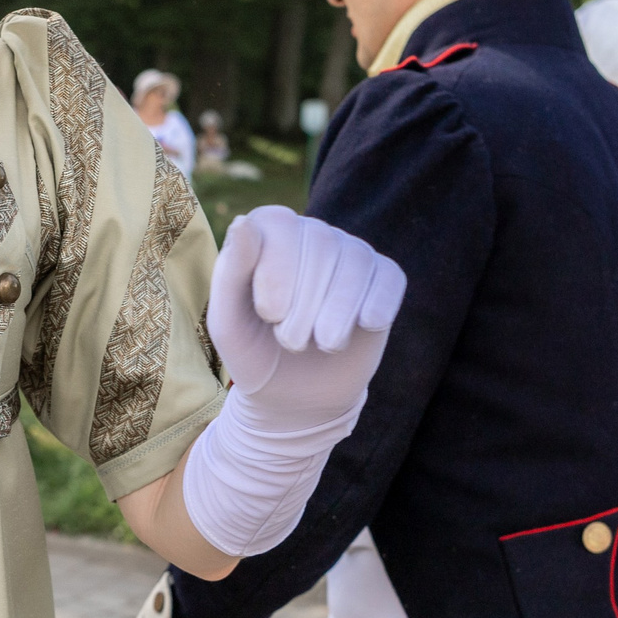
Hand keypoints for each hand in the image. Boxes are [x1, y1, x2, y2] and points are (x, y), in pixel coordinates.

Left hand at [208, 207, 404, 431]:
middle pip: (321, 243)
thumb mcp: (229, 322)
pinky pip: (389, 277)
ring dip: (339, 311)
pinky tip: (366, 325)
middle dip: (305, 303)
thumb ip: (230, 272)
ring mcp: (350, 252)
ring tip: (323, 344)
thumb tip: (243, 222)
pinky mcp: (382, 279)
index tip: (269, 315)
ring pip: (356, 261)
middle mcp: (311, 233)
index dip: (276, 272)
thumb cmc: (254, 352)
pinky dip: (378, 303)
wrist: (294, 394)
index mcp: (268, 232)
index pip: (279, 224)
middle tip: (291, 343)